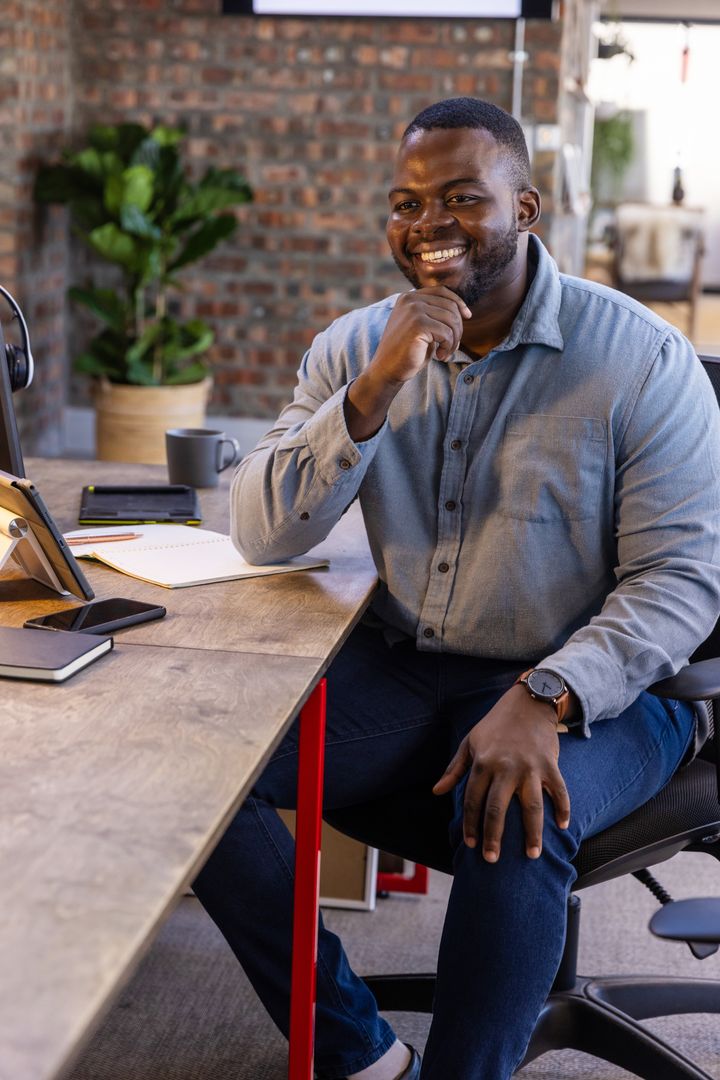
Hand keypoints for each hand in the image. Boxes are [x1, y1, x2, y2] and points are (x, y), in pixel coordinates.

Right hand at [344, 287, 470, 441]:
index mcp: (409, 297)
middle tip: (451, 346)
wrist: (387, 370)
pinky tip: (439, 356)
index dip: (458, 302)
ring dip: (454, 340)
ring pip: (451, 320)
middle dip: (457, 328)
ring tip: (445, 353)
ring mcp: (413, 311)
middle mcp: (410, 300)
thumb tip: (463, 311)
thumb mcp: (421, 327)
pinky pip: (447, 333)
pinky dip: (448, 347)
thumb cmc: (407, 352)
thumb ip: (434, 314)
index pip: (442, 291)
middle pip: (450, 306)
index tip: (467, 316)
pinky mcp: (417, 325)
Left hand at [433, 685, 570, 861]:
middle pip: (497, 809)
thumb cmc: (495, 724)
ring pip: (531, 806)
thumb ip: (454, 769)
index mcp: (483, 763)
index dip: (471, 825)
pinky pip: (559, 791)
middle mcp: (505, 767)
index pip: (473, 800)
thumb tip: (437, 791)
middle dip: (494, 837)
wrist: (528, 702)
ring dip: (532, 833)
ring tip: (532, 855)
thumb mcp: (469, 742)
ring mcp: (530, 767)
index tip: (471, 845)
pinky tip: (563, 827)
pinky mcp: (550, 764)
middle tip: (492, 860)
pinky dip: (563, 809)